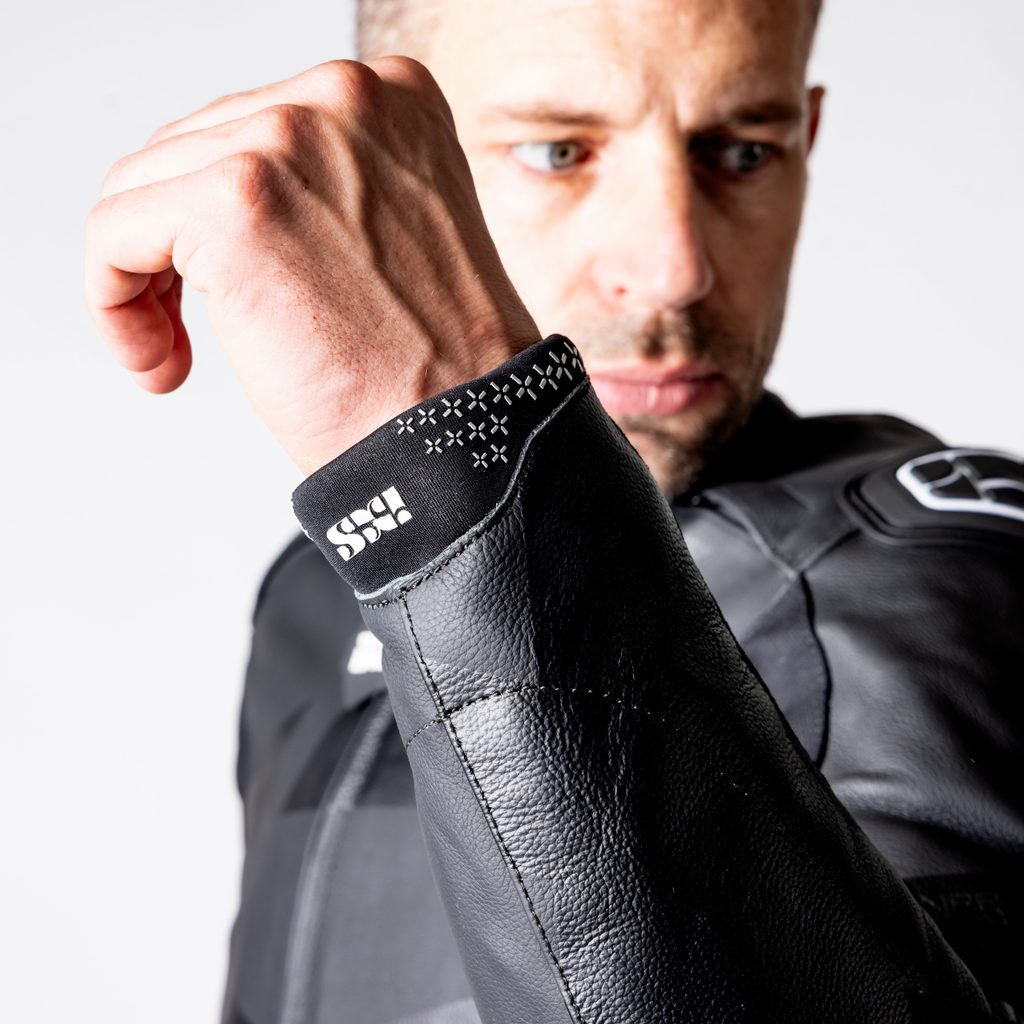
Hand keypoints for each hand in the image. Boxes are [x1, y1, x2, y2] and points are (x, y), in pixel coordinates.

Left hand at [85, 57, 539, 473]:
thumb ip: (327, 183)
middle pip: (187, 151)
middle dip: (173, 251)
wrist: (454, 438)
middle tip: (189, 332)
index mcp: (392, 96)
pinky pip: (114, 233)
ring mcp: (288, 140)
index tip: (236, 290)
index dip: (219, 219)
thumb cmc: (429, 368)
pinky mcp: (232, 202)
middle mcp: (342, 98)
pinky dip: (115, 303)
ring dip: (143, 283)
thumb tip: (226, 189)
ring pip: (140, 190)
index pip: (247, 128)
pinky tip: (162, 358)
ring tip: (176, 352)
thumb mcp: (392, 231)